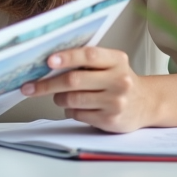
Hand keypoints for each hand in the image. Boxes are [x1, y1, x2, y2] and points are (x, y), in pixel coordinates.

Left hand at [19, 46, 150, 132]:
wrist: (147, 103)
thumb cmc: (119, 80)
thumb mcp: (111, 64)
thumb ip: (87, 61)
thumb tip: (50, 62)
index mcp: (117, 60)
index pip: (89, 56)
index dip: (67, 58)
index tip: (48, 61)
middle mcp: (119, 80)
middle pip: (74, 80)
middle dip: (47, 84)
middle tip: (30, 86)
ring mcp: (116, 102)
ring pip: (73, 99)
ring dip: (58, 98)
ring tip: (58, 96)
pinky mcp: (111, 120)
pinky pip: (78, 114)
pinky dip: (70, 110)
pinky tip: (74, 107)